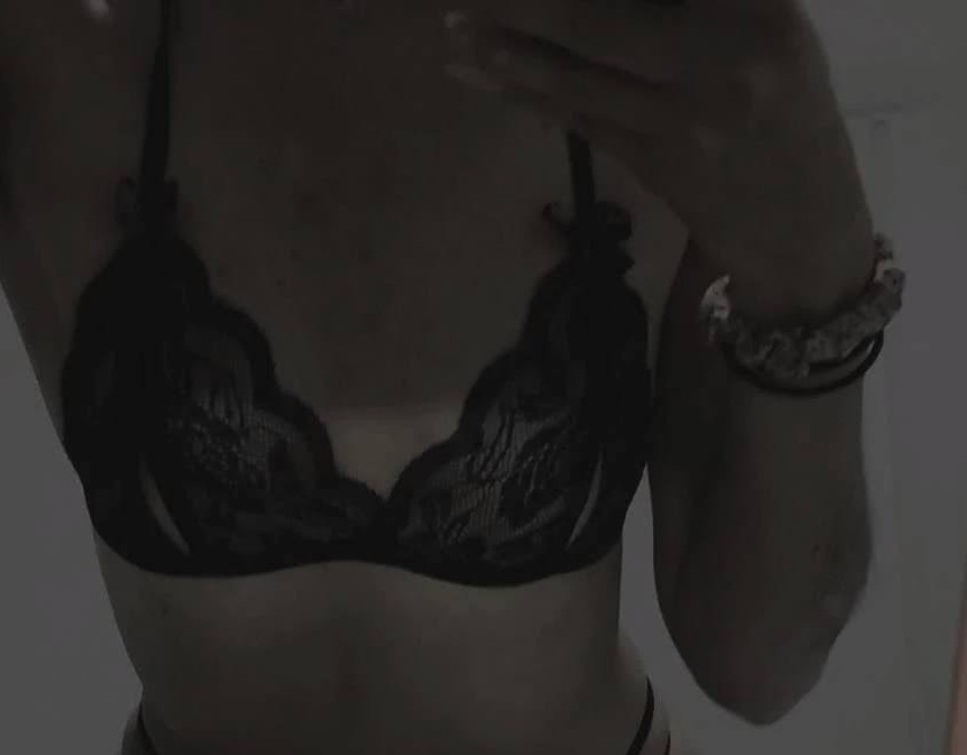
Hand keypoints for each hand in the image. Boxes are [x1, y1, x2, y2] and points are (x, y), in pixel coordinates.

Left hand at [443, 0, 875, 315]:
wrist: (806, 226)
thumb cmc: (788, 107)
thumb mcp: (770, 29)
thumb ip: (697, 5)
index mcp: (762, 12)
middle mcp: (719, 65)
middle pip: (595, 20)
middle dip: (526, 8)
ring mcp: (680, 124)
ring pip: (574, 77)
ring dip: (505, 51)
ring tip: (455, 27)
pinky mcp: (650, 168)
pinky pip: (577, 119)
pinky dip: (524, 92)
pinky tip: (480, 73)